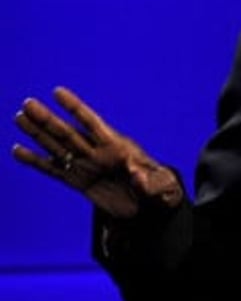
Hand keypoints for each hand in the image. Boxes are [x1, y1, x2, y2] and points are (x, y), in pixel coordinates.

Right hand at [12, 86, 182, 218]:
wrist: (151, 208)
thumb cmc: (161, 192)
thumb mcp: (163, 188)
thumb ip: (150, 182)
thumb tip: (138, 177)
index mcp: (118, 148)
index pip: (92, 124)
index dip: (75, 108)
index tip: (58, 92)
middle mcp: (98, 153)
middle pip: (68, 133)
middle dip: (48, 119)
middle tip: (28, 103)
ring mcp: (86, 166)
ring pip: (56, 146)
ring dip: (37, 133)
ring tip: (19, 118)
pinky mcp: (78, 182)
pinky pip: (52, 170)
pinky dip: (35, 161)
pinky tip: (18, 151)